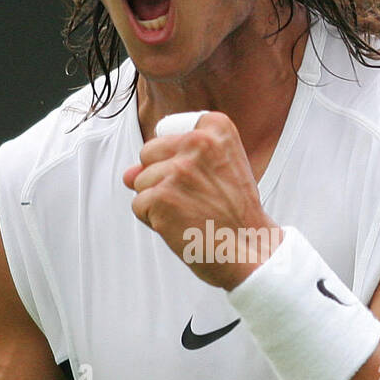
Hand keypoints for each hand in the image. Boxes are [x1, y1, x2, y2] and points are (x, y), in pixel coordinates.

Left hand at [121, 111, 280, 288]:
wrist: (251, 250)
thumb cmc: (237, 215)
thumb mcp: (219, 172)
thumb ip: (173, 161)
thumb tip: (128, 174)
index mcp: (216, 129)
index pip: (168, 135)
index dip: (177, 160)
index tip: (203, 178)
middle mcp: (197, 143)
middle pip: (148, 155)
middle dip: (162, 178)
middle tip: (196, 198)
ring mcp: (177, 170)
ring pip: (140, 182)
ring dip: (159, 202)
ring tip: (191, 213)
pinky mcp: (161, 197)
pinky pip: (139, 206)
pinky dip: (155, 221)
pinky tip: (181, 225)